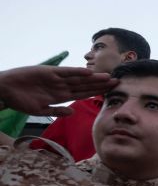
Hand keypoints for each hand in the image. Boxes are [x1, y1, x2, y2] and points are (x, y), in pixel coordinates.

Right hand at [0, 66, 116, 115]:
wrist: (5, 90)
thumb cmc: (20, 101)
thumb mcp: (40, 110)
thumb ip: (56, 111)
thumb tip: (72, 113)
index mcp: (61, 96)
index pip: (83, 94)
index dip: (97, 93)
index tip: (110, 93)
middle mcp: (62, 86)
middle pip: (86, 86)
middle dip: (101, 85)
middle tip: (118, 83)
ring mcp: (56, 79)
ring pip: (79, 78)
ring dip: (93, 78)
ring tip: (108, 77)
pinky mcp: (49, 72)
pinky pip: (65, 72)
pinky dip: (76, 72)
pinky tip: (88, 73)